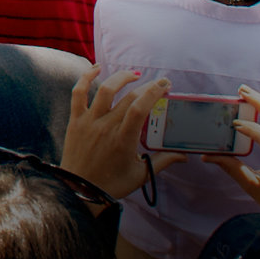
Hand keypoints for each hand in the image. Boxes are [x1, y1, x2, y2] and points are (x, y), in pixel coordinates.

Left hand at [61, 68, 166, 197]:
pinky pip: (78, 93)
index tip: (165, 84)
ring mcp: (89, 121)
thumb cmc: (112, 184)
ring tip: (134, 74)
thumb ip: (163, 161)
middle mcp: (106, 127)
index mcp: (124, 140)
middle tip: (158, 83)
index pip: (140, 108)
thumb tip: (184, 156)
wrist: (80, 190)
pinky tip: (97, 68)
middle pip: (128, 97)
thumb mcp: (141, 175)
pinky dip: (86, 77)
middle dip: (146, 86)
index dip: (154, 92)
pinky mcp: (75, 120)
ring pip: (105, 90)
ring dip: (121, 77)